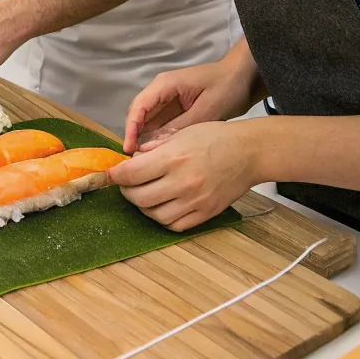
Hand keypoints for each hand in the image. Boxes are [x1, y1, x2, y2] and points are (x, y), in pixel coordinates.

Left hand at [108, 121, 259, 230]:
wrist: (249, 153)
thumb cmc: (215, 137)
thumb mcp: (181, 133)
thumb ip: (155, 147)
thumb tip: (134, 158)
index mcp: (173, 159)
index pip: (132, 174)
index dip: (115, 175)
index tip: (110, 174)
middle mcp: (182, 183)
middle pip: (139, 198)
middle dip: (126, 191)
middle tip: (126, 184)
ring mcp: (195, 202)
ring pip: (155, 215)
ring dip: (143, 207)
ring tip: (143, 195)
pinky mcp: (205, 214)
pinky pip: (174, 225)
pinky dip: (162, 218)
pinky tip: (161, 206)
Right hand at [122, 40, 262, 154]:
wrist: (245, 77)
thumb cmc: (227, 87)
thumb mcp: (206, 109)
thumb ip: (181, 127)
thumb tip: (156, 146)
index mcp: (165, 84)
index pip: (139, 106)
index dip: (130, 128)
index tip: (129, 149)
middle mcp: (161, 91)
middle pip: (139, 114)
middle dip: (134, 136)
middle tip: (134, 161)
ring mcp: (168, 100)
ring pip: (148, 121)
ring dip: (143, 138)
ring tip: (142, 161)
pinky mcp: (176, 109)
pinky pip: (161, 124)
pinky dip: (156, 138)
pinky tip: (157, 154)